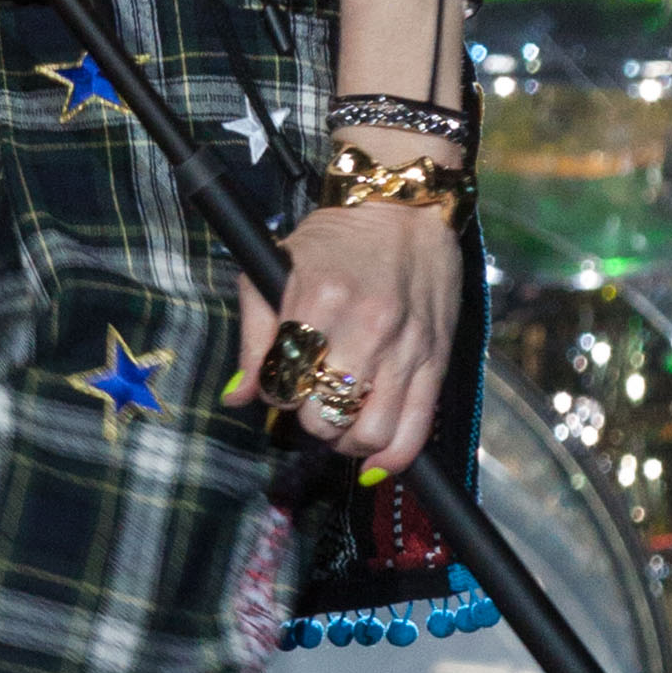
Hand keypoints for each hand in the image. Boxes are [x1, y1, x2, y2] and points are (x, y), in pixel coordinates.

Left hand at [234, 195, 462, 468]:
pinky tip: (373, 463)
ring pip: (368, 433)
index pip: (280, 383)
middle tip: (311, 400)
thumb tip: (235, 397)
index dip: (275, 392)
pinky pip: (416, 431)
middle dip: (309, 419)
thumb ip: (255, 334)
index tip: (284, 378)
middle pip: (322, 417)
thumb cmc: (335, 239)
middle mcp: (363, 328)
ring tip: (340, 425)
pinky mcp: (436, 360)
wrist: (405, 209)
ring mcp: (404, 348)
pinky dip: (392, 459)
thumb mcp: (280, 267)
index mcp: (316, 301)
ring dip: (346, 442)